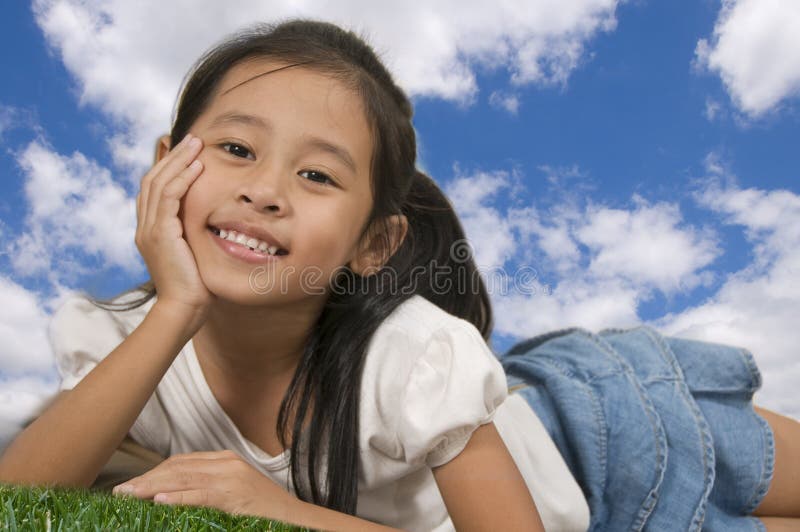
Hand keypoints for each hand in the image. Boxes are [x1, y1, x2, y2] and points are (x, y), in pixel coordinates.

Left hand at [111, 450, 295, 521]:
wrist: (297, 520)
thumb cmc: (264, 513)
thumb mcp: (233, 496)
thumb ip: (207, 490)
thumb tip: (169, 499)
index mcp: (225, 460)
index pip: (181, 461)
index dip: (153, 473)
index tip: (130, 486)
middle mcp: (227, 463)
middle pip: (177, 466)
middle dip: (146, 479)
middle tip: (119, 492)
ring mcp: (232, 477)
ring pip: (183, 477)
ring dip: (152, 488)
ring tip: (128, 496)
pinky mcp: (235, 495)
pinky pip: (201, 494)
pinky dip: (178, 497)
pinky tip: (159, 501)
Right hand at [136, 133, 214, 316]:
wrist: (184, 310)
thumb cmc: (196, 287)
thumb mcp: (195, 254)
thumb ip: (195, 235)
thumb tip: (215, 221)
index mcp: (151, 230)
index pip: (154, 189)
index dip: (169, 167)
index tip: (189, 152)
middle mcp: (145, 227)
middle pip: (153, 179)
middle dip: (173, 156)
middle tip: (193, 139)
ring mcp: (150, 230)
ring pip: (159, 183)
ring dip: (179, 161)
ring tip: (197, 145)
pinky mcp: (160, 235)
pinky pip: (169, 198)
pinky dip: (183, 179)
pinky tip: (198, 168)